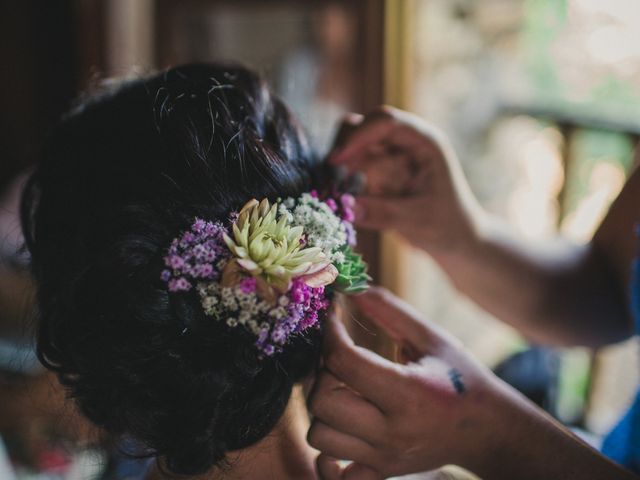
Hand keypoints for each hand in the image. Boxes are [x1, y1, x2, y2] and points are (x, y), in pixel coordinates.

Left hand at [308, 287, 509, 478]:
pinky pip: (332, 474)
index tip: (334, 318)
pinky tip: (341, 428)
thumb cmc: (461, 378)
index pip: (343, 362)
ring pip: (319, 435)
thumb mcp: (432, 337)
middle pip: (322, 402)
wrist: (487, 430)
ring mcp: (383, 457)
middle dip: (322, 372)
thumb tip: (350, 289)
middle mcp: (392, 431)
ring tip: (345, 390)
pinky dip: (326, 453)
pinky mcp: (379, 473)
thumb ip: (390, 311)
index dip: (330, 332)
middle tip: (340, 359)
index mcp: (409, 394)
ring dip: (323, 407)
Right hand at [329, 107, 483, 254]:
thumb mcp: (419, 221)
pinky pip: (350, 168)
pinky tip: (341, 201)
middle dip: (344, 149)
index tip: (337, 161)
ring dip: (339, 166)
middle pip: (362, 126)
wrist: (455, 239)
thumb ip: (384, 213)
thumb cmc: (447, 225)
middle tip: (332, 180)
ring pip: (351, 145)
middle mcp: (404, 142)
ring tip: (335, 193)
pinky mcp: (377, 172)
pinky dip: (340, 181)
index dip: (359, 136)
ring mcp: (389, 155)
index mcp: (424, 142)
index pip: (386, 122)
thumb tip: (347, 207)